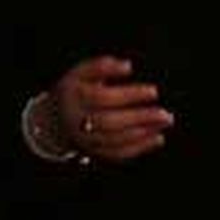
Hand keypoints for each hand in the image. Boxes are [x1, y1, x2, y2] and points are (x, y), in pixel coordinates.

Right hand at [52, 56, 173, 161]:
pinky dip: (139, 148)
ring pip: (114, 140)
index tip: (154, 92)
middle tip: (165, 114)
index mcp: (74, 96)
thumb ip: (102, 66)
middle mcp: (76, 120)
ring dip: (143, 133)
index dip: (129, 95)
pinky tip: (157, 138)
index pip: (102, 97)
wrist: (54, 120)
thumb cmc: (75, 91)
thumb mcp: (81, 72)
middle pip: (109, 122)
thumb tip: (126, 66)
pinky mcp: (93, 153)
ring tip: (164, 123)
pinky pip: (117, 154)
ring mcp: (84, 140)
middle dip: (140, 118)